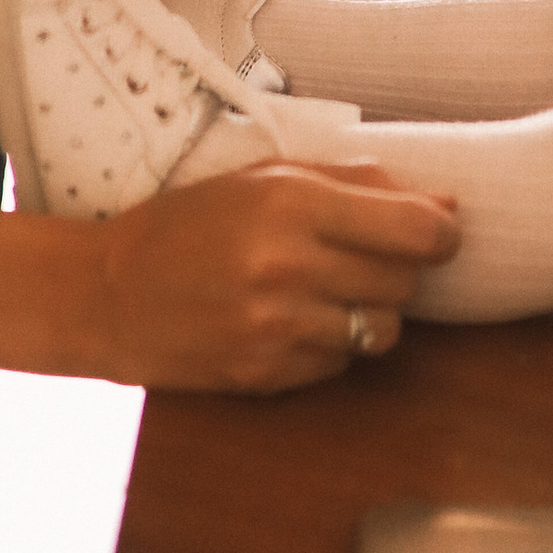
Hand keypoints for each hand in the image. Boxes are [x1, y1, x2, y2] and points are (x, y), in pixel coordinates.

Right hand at [88, 160, 459, 389]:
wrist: (109, 294)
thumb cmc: (191, 223)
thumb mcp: (265, 177)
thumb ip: (357, 185)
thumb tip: (444, 204)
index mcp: (292, 203)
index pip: (413, 230)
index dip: (441, 233)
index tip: (439, 232)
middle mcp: (289, 267)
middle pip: (403, 283)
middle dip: (398, 271)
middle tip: (362, 257)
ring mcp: (277, 328)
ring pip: (378, 331)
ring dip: (366, 312)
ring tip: (324, 292)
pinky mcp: (266, 375)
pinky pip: (339, 366)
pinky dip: (330, 346)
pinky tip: (289, 323)